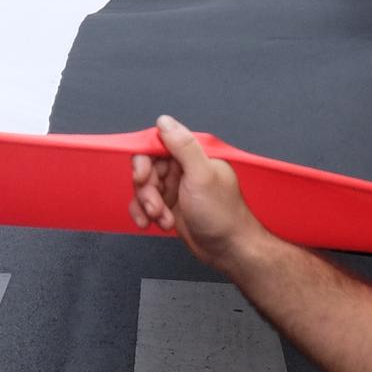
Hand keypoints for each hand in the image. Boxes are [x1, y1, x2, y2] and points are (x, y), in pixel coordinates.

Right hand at [129, 116, 258, 269]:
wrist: (229, 251)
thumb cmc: (223, 216)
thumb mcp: (201, 176)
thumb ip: (183, 146)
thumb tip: (165, 121)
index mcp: (194, 155)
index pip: (159, 144)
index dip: (145, 159)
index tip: (142, 176)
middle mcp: (184, 168)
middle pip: (147, 167)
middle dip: (146, 189)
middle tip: (155, 204)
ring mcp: (176, 187)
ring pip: (144, 187)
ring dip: (147, 205)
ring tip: (162, 218)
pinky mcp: (170, 205)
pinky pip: (146, 203)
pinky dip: (145, 214)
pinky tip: (156, 224)